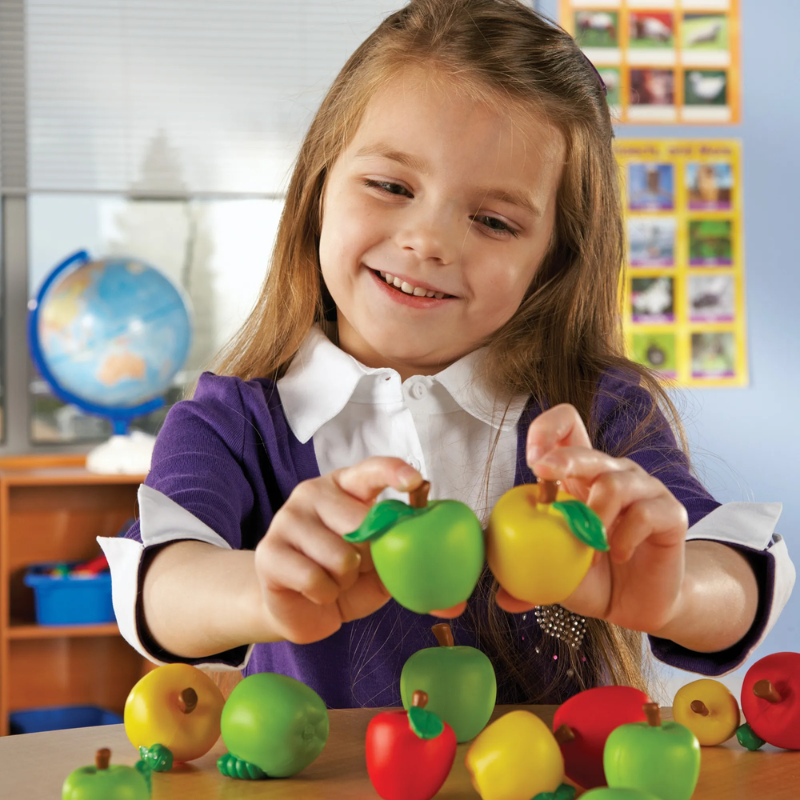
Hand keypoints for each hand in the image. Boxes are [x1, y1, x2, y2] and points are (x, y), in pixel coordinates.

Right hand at [254, 457, 463, 645]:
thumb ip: (413, 570)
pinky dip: (324, 594)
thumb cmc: (343, 576)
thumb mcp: (383, 570)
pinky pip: (315, 580)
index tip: (414, 482)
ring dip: (344, 581)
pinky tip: (314, 590)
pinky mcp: (270, 552)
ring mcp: (288, 519)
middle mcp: (314, 493)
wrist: (297, 605)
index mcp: (347, 486)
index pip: (371, 470)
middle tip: (357, 565)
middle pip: (359, 521)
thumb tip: (455, 604)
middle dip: (368, 555)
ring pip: (340, 556)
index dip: (394, 472)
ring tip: (333, 579)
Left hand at [497, 404, 688, 635]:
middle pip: (587, 451)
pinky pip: (643, 513)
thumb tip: (499, 595)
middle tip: (542, 473)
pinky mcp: (669, 513)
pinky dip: (624, 538)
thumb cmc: (591, 578)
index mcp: (580, 474)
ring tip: (589, 550)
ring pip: (614, 483)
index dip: (547, 430)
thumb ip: (524, 574)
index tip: (533, 461)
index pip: (567, 427)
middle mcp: (613, 473)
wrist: (637, 606)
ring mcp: (644, 490)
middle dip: (562, 460)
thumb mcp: (551, 573)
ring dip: (593, 519)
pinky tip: (619, 555)